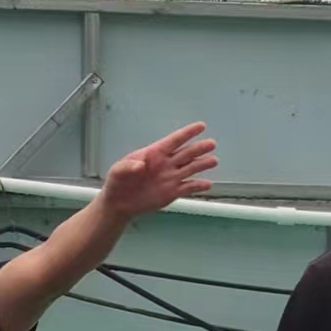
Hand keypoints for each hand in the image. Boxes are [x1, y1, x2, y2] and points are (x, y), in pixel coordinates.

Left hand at [99, 122, 218, 218]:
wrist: (119, 203)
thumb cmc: (117, 182)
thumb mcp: (117, 171)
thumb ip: (128, 166)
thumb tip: (141, 165)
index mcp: (154, 153)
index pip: (174, 140)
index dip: (187, 133)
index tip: (201, 126)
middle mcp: (166, 163)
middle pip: (186, 153)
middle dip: (199, 148)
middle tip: (211, 144)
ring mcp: (171, 178)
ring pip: (190, 168)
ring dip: (202, 164)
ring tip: (213, 161)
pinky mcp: (172, 192)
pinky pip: (188, 188)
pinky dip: (198, 186)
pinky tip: (206, 184)